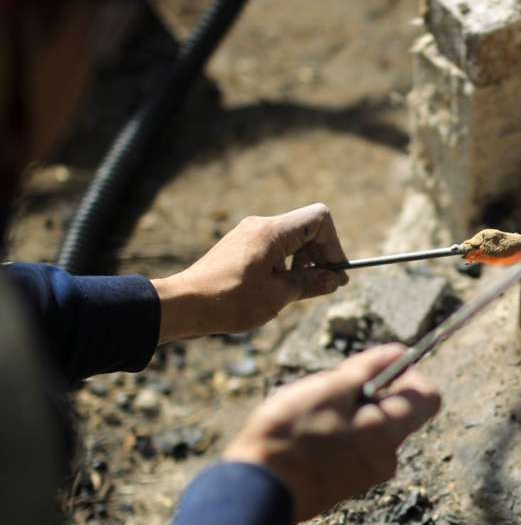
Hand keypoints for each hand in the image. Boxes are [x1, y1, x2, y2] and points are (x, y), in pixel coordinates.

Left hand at [152, 203, 349, 342]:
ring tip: (299, 291)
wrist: (183, 305)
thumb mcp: (277, 296)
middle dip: (321, 255)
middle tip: (324, 285)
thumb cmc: (229, 300)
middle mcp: (261, 226)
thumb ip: (310, 284)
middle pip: (307, 228)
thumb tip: (335, 279)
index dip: (334, 245)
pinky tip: (278, 290)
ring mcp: (248, 235)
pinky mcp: (240, 247)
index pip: (319, 219)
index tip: (335, 273)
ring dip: (303, 262)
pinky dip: (286, 265)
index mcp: (273, 232)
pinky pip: (274, 248)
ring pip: (291, 239)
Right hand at [222, 344, 440, 522]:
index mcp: (389, 433)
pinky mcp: (342, 486)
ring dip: (346, 412)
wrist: (256, 491)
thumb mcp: (330, 388)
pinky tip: (303, 434)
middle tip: (329, 388)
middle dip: (368, 392)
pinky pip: (351, 449)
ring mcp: (364, 476)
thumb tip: (400, 353)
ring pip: (368, 429)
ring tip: (309, 412)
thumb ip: (368, 369)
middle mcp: (386, 459)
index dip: (409, 376)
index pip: (429, 398)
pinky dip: (334, 434)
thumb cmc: (291, 435)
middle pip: (395, 412)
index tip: (377, 369)